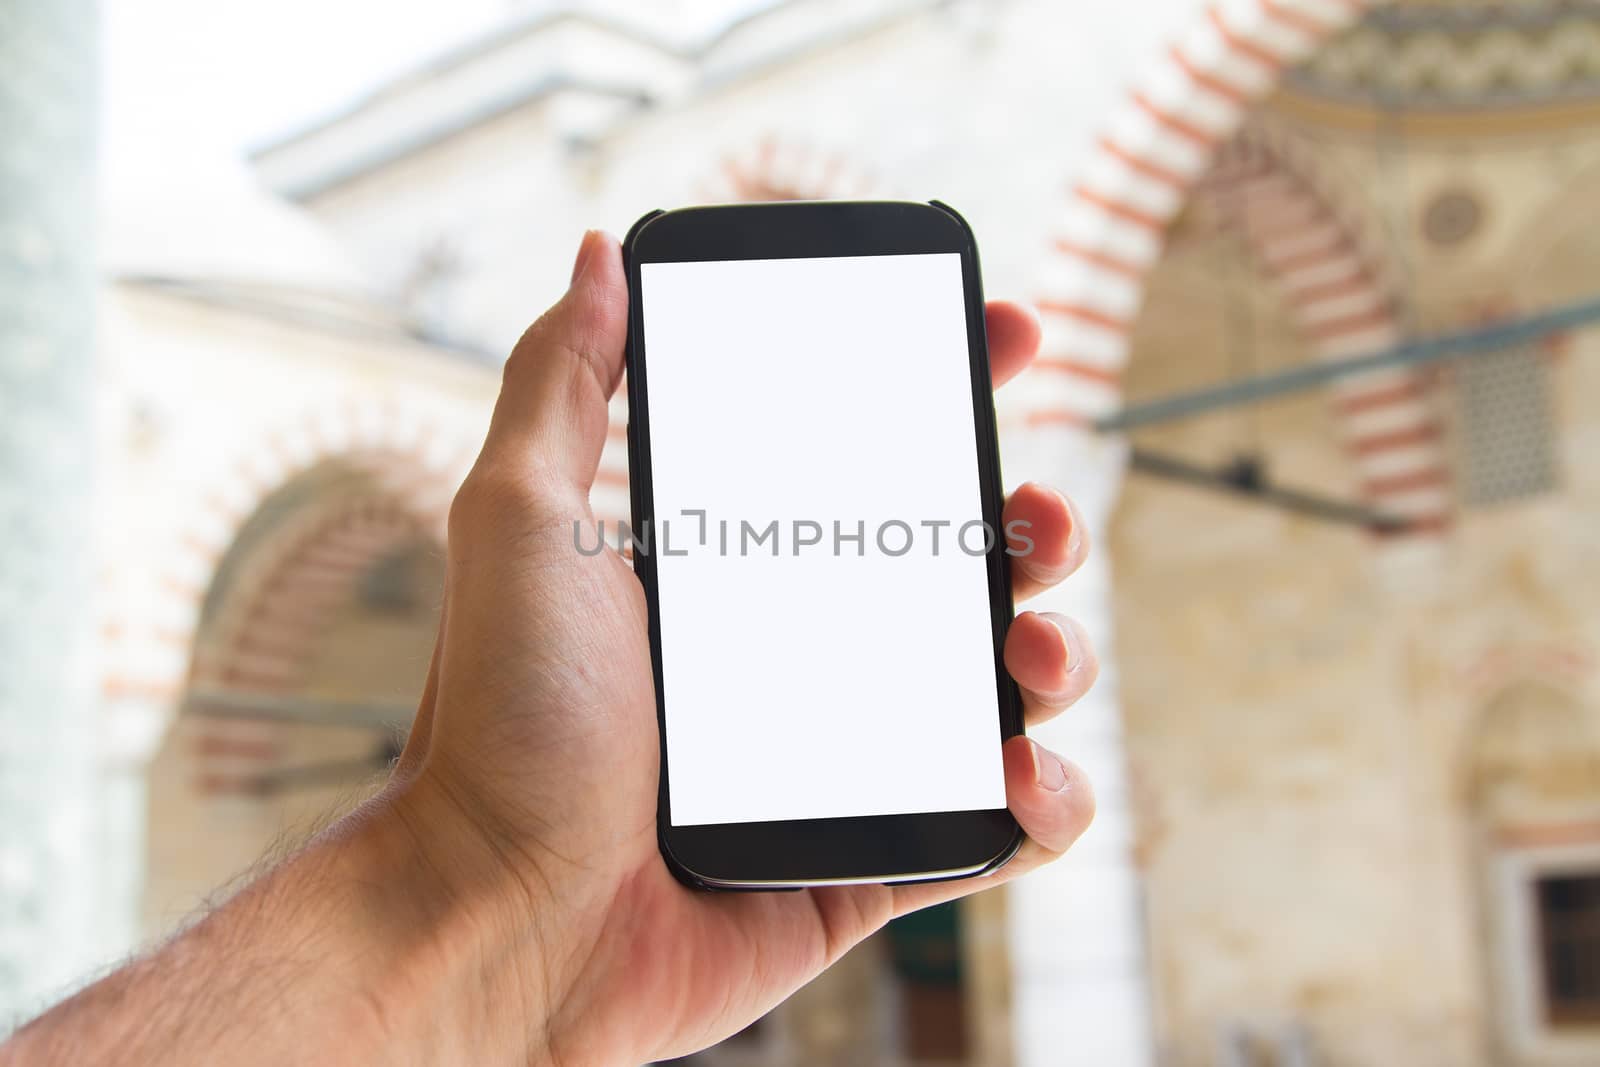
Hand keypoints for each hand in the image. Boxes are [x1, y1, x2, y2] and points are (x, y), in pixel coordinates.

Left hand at [386, 229, 1098, 1064]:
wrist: (496, 917)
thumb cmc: (497, 723)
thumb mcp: (517, 523)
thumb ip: (563, 385)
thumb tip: (597, 256)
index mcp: (744, 567)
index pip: (872, 464)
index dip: (950, 395)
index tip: (1007, 340)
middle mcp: (806, 652)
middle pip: (967, 569)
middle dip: (1035, 530)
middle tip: (1033, 525)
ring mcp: (848, 756)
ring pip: (1002, 688)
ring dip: (1061, 655)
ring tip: (1036, 654)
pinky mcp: (872, 859)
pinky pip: (997, 830)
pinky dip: (1045, 805)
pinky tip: (1021, 775)